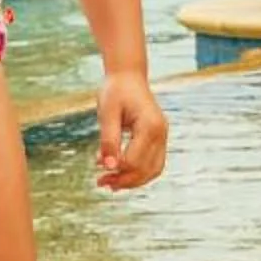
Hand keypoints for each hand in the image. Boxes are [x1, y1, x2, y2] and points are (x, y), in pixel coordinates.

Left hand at [96, 72, 166, 191]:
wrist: (127, 76)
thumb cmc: (115, 91)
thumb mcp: (107, 114)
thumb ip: (109, 140)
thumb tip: (108, 167)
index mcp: (150, 126)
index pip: (135, 160)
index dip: (117, 169)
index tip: (97, 168)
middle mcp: (161, 133)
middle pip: (146, 170)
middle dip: (124, 180)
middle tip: (100, 183)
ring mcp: (162, 136)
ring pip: (153, 170)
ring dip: (132, 180)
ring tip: (110, 184)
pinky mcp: (159, 138)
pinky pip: (153, 163)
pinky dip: (138, 172)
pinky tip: (120, 174)